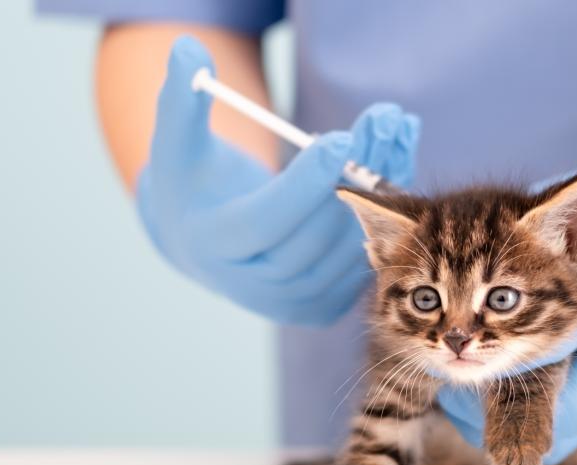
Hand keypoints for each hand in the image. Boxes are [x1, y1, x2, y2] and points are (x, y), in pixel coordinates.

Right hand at [137, 36, 420, 323]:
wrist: (204, 241)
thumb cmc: (192, 181)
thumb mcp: (177, 142)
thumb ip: (181, 99)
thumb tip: (188, 49)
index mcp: (217, 247)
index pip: (266, 221)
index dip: (305, 183)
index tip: (341, 138)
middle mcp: (255, 286)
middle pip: (317, 232)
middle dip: (356, 172)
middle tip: (383, 121)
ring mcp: (293, 301)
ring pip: (350, 243)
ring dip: (382, 184)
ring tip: (394, 130)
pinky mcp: (323, 303)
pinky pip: (365, 253)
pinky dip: (389, 207)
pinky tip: (398, 158)